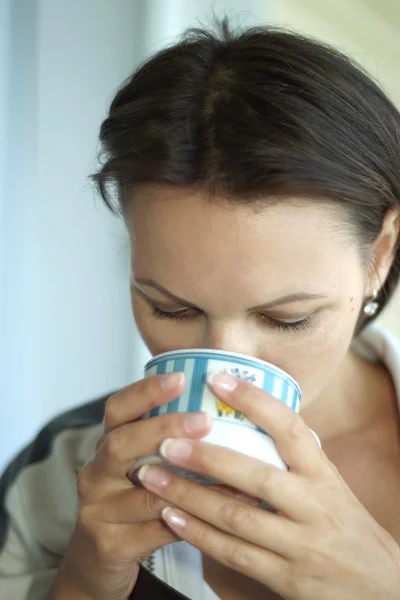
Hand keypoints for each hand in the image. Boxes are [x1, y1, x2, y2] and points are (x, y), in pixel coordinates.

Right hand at [51, 373, 212, 599]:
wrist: (98, 563)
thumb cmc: (132, 503)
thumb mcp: (140, 467)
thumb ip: (168, 442)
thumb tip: (226, 408)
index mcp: (106, 446)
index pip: (117, 409)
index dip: (146, 391)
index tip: (181, 378)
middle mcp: (96, 473)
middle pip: (121, 443)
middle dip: (164, 428)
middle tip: (205, 420)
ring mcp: (98, 511)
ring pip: (147, 493)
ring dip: (193, 483)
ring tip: (233, 471)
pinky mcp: (110, 545)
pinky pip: (158, 530)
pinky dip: (194, 520)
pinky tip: (222, 514)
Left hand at [138, 373, 399, 599]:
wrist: (378, 586)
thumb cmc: (345, 525)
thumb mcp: (330, 483)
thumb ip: (297, 456)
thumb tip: (260, 414)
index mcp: (323, 474)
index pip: (291, 429)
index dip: (255, 401)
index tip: (219, 379)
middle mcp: (312, 506)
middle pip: (255, 476)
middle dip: (206, 457)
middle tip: (166, 440)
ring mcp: (299, 545)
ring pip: (236, 516)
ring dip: (188, 496)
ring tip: (153, 476)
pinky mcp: (285, 578)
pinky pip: (234, 554)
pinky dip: (198, 534)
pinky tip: (170, 517)